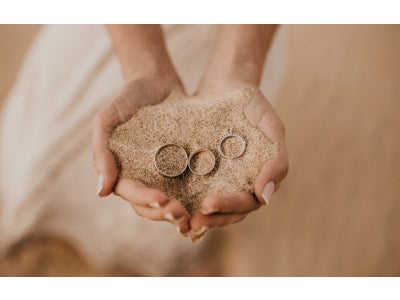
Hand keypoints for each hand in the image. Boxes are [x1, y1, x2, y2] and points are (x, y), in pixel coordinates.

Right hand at [92, 75, 191, 233]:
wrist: (155, 82)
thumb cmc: (127, 98)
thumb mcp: (107, 120)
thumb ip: (101, 152)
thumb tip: (102, 192)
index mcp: (122, 171)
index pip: (131, 193)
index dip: (145, 200)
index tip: (162, 201)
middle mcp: (142, 177)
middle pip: (150, 205)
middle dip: (164, 213)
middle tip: (182, 216)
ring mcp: (163, 173)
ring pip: (170, 201)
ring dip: (180, 212)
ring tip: (194, 217)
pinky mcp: (183, 166)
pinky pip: (188, 185)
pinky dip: (195, 197)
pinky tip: (208, 203)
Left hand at [188, 84, 288, 242]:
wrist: (226, 85)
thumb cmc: (253, 104)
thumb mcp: (271, 126)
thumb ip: (276, 161)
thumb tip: (265, 198)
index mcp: (259, 178)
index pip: (247, 202)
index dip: (229, 206)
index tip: (208, 204)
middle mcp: (240, 184)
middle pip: (227, 213)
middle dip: (210, 220)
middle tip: (191, 224)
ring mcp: (220, 179)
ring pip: (210, 208)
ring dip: (196, 218)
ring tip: (178, 223)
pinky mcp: (200, 172)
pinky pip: (192, 191)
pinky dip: (184, 203)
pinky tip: (168, 208)